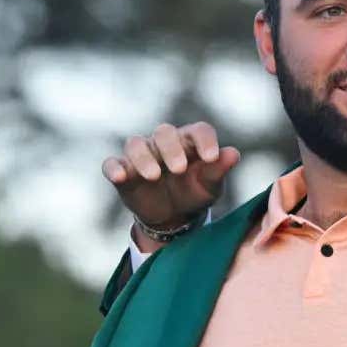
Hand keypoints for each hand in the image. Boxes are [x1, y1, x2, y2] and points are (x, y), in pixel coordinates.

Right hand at [102, 122, 239, 249]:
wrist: (173, 215)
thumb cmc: (194, 193)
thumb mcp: (210, 186)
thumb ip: (219, 170)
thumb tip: (234, 154)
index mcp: (191, 141)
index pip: (198, 130)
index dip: (205, 140)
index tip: (212, 157)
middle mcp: (165, 143)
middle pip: (164, 132)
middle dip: (171, 148)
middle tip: (179, 169)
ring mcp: (142, 155)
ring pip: (136, 144)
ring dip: (144, 158)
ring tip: (154, 176)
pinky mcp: (123, 171)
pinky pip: (112, 164)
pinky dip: (113, 168)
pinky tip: (120, 176)